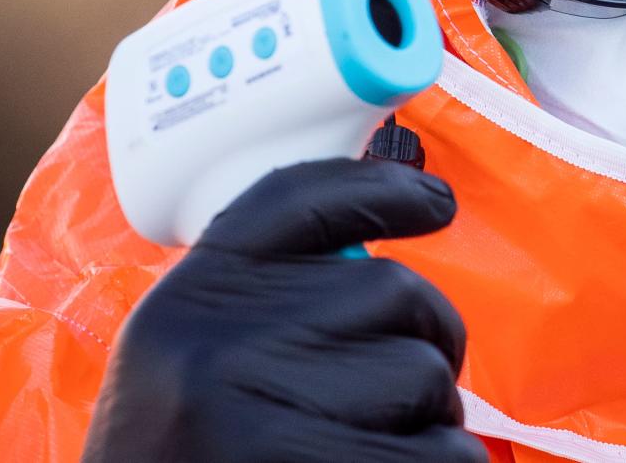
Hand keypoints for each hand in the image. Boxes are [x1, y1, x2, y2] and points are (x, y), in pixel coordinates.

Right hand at [83, 158, 484, 462]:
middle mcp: (216, 346)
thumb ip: (267, 308)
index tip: (436, 201)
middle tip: (403, 393)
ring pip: (425, 374)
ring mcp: (257, 414)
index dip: (380, 189)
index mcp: (190, 303)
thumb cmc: (185, 458)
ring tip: (380, 446)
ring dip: (433, 417)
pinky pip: (440, 452)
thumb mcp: (191, 366)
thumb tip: (390, 281)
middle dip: (427, 339)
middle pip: (392, 289)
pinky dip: (439, 462)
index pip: (297, 202)